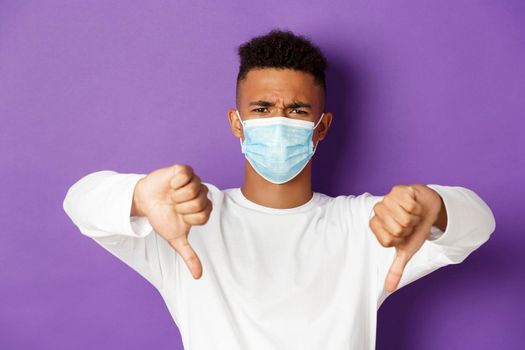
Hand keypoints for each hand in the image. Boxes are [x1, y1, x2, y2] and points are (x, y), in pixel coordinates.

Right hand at [133, 164, 212, 278]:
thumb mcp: (175, 239)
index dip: (188, 218)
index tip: (179, 216)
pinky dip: (176, 182)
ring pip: (194, 189)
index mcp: (203, 209)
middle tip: (174, 205)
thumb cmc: (162, 218)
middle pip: (201, 202)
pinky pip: (187, 173)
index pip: (204, 215)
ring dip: (178, 195)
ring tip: (171, 196)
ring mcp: (193, 181)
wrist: (144, 202)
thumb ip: (189, 256)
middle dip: (182, 207)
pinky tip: (171, 185)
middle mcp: (201, 194)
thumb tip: (198, 276)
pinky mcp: (183, 170)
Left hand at [368, 184, 442, 291]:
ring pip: (404, 217)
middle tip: (409, 223)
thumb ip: (396, 269)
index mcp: (375, 226)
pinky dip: (417, 207)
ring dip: (414, 217)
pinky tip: (414, 204)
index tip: (403, 235)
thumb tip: (389, 289)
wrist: (428, 210)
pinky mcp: (398, 189)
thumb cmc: (415, 229)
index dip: (401, 239)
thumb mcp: (406, 251)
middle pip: (397, 228)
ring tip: (412, 214)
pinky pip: (410, 205)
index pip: (387, 240)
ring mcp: (387, 198)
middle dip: (409, 228)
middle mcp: (378, 211)